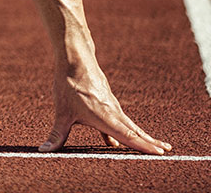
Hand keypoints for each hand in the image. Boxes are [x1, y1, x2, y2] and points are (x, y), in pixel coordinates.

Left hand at [40, 69, 171, 154]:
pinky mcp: (106, 101)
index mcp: (105, 117)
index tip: (158, 152)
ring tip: (154, 145)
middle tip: (166, 151)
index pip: (128, 135)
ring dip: (141, 135)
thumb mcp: (61, 113)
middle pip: (135, 130)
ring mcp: (111, 106)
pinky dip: (123, 130)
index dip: (143, 145)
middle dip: (150, 142)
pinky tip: (113, 142)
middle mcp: (112, 112)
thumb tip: (44, 150)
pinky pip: (118, 119)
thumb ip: (56, 135)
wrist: (74, 59)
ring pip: (129, 124)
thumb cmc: (68, 85)